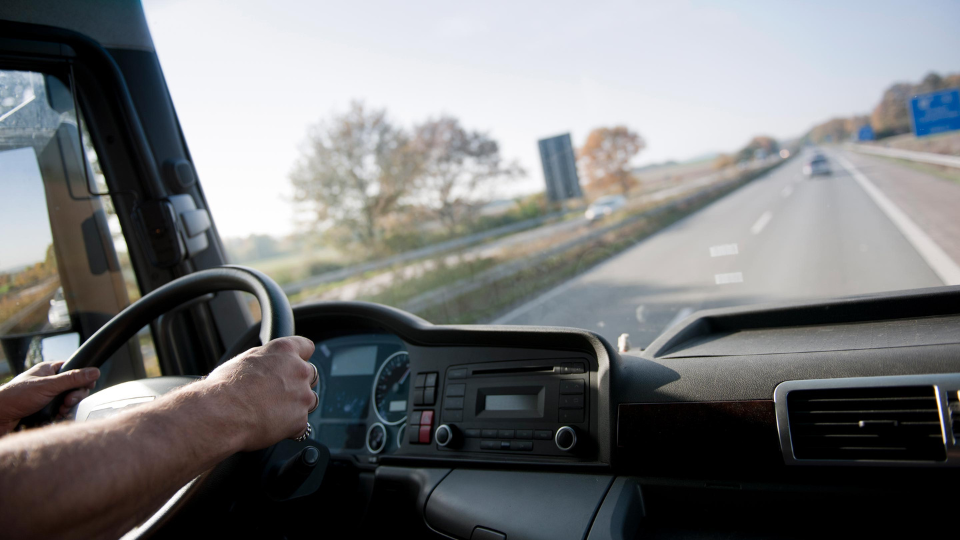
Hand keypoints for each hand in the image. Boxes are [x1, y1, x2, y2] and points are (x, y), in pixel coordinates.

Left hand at [0, 362, 99, 433]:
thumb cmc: (15, 397)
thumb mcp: (47, 386)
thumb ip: (72, 379)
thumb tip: (94, 371)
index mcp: (48, 370)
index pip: (74, 368)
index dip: (83, 377)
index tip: (87, 385)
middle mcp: (49, 382)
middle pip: (74, 386)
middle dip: (74, 396)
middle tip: (66, 401)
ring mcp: (47, 396)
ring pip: (69, 401)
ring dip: (67, 407)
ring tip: (58, 410)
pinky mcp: (45, 409)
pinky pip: (61, 412)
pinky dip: (61, 415)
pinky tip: (55, 417)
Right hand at [203, 336, 316, 451]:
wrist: (221, 413)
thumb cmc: (225, 387)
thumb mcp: (245, 360)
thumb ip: (266, 360)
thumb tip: (269, 364)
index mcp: (284, 351)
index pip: (306, 347)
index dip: (300, 357)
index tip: (296, 363)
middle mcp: (298, 370)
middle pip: (311, 375)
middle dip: (298, 383)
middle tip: (278, 393)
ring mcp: (302, 396)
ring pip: (309, 400)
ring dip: (297, 405)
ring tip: (273, 412)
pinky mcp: (300, 420)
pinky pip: (301, 424)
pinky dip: (290, 428)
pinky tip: (271, 426)